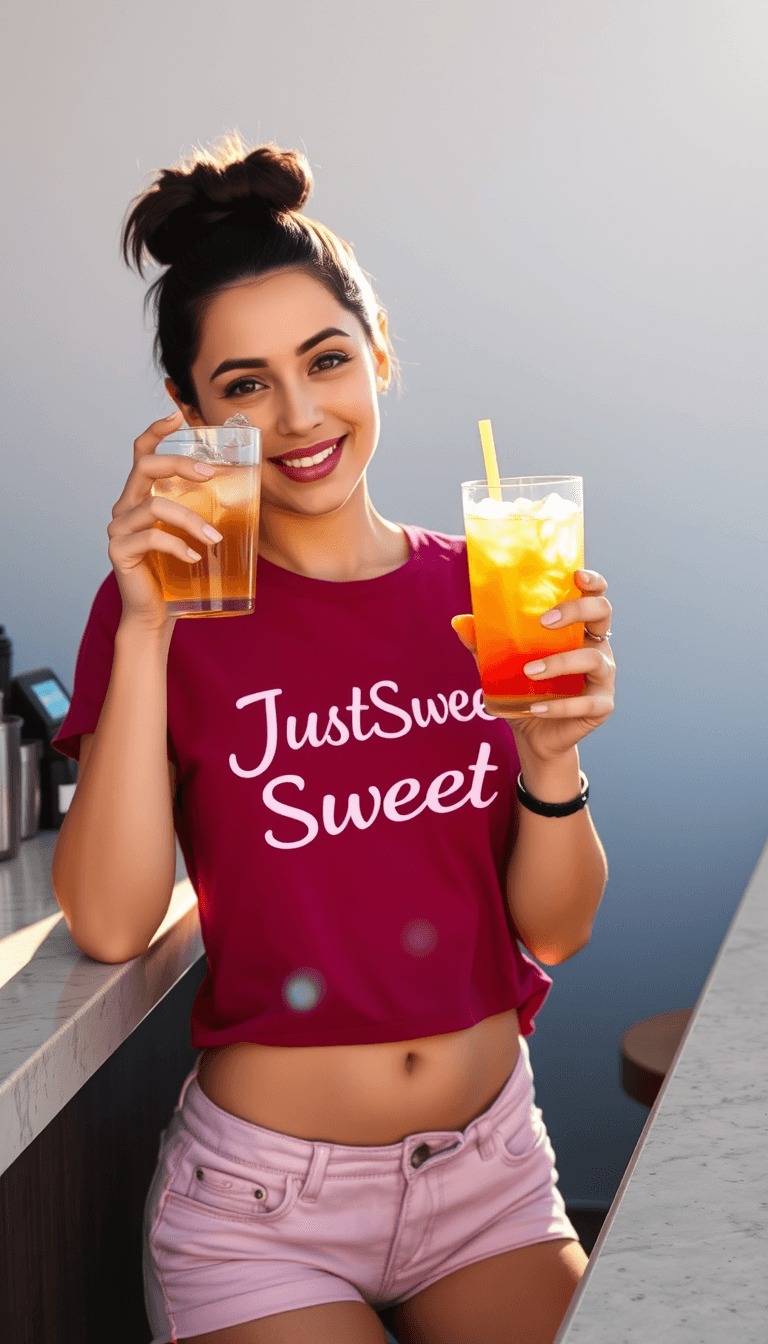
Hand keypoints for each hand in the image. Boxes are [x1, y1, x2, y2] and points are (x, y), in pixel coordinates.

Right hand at [107, 410, 220, 632]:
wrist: (156, 616)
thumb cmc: (177, 573)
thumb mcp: (193, 535)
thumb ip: (207, 512)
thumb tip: (251, 491)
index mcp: (141, 496)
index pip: (142, 454)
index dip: (156, 432)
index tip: (176, 417)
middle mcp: (125, 506)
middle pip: (144, 467)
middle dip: (179, 464)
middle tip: (210, 474)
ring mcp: (118, 528)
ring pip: (154, 505)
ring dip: (191, 519)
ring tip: (215, 539)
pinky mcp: (119, 550)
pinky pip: (151, 538)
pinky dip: (178, 546)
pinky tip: (196, 558)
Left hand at [451, 569, 614, 761]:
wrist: (532, 735)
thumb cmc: (522, 690)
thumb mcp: (498, 664)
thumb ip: (483, 643)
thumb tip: (458, 621)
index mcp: (577, 629)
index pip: (594, 596)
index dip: (592, 582)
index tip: (575, 576)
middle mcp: (596, 647)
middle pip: (602, 613)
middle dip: (577, 610)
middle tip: (544, 621)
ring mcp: (602, 677)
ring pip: (594, 660)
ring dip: (561, 662)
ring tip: (529, 672)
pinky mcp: (601, 706)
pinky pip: (585, 703)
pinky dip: (559, 705)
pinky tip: (535, 707)